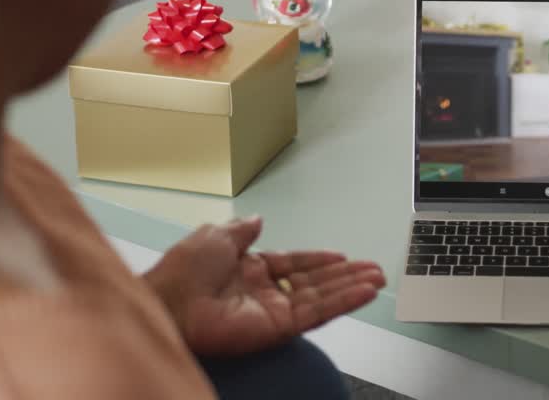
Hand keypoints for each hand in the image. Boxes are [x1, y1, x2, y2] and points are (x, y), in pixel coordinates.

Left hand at [145, 216, 385, 356]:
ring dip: (351, 288)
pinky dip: (341, 303)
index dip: (318, 260)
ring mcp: (272, 311)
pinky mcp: (277, 328)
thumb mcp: (215, 235)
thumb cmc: (184, 270)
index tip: (343, 257)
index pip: (294, 264)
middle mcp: (264, 291)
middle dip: (346, 276)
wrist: (170, 302)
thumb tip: (257, 218)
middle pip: (315, 282)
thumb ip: (242, 229)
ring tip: (378, 279)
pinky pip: (315, 315)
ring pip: (321, 298)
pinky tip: (363, 293)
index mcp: (249, 268)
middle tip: (375, 270)